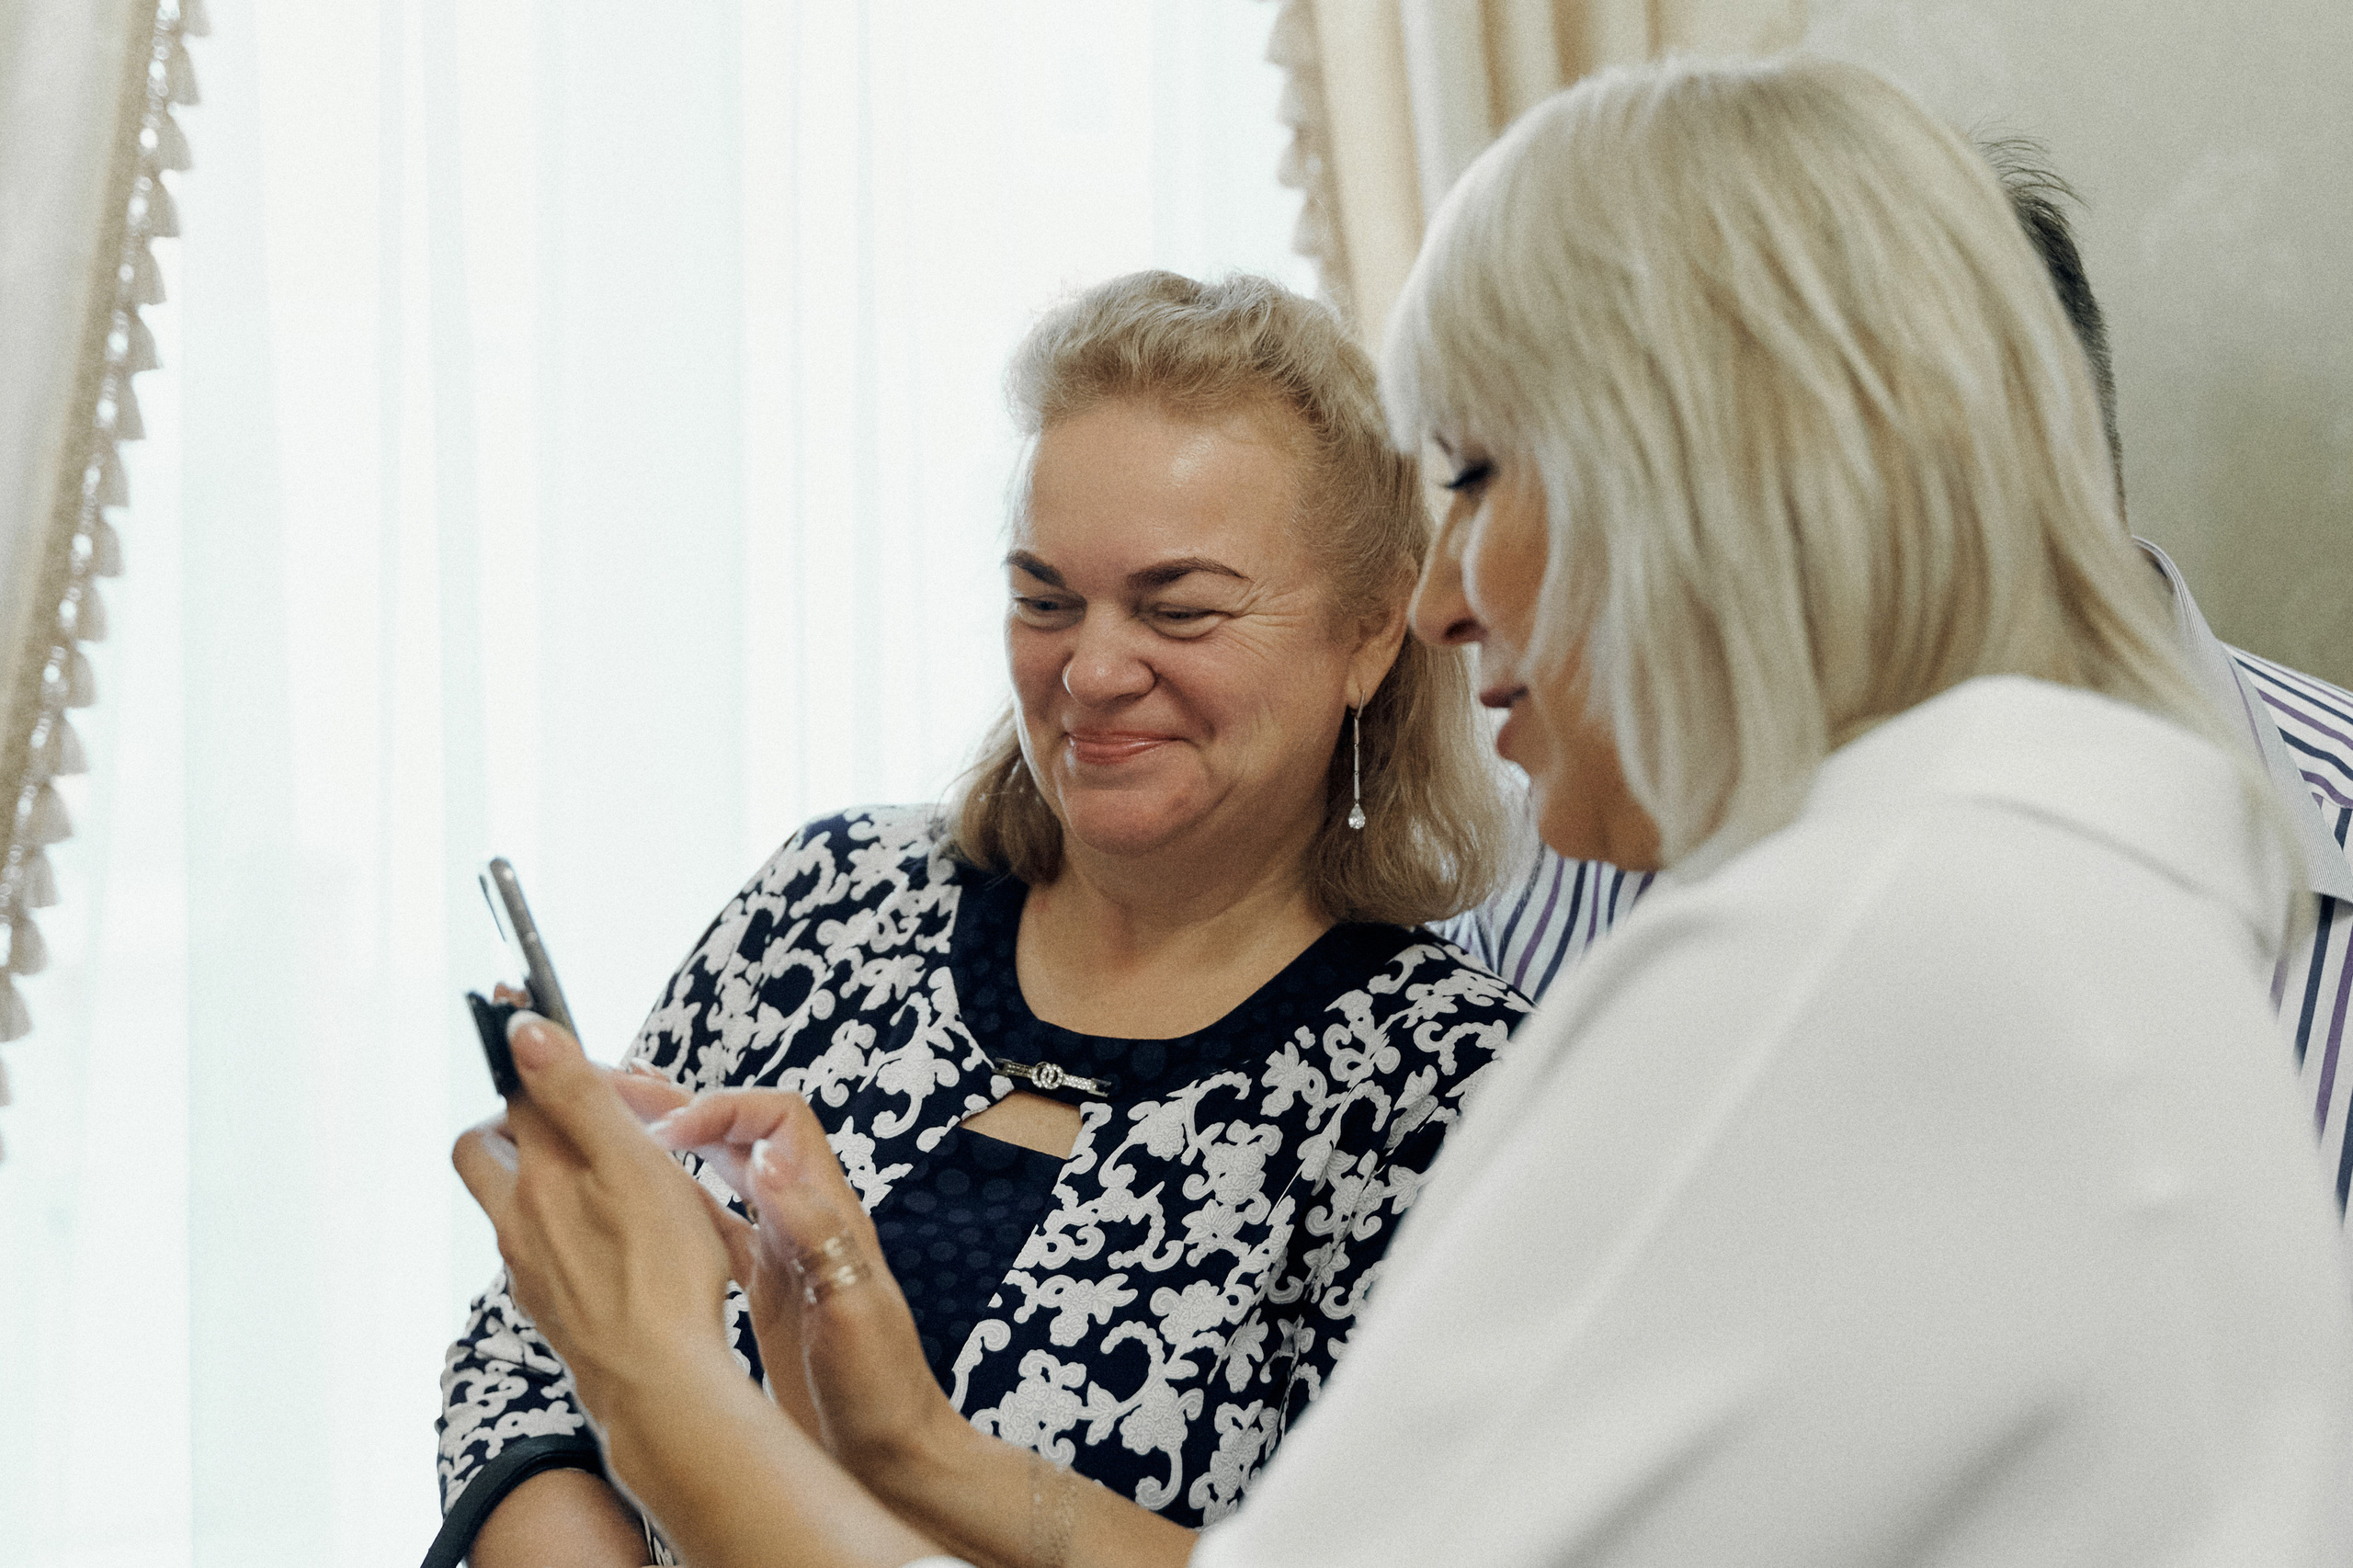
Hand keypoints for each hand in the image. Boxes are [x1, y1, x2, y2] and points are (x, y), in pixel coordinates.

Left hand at [452, 1013, 741, 1412]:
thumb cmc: (661, 1270)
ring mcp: (529, 1267)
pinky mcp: (549, 1305)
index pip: (515, 1088)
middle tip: (565, 1114)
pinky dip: (564, 1228)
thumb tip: (521, 1028)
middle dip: (513, 1119)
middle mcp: (519, 1218)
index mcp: (541, 1173)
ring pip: (514, 1201)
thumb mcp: (631, 1163)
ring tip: (607, 1178)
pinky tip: (615, 1241)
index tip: (521, 1009)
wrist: (659, 1383)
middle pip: (483, 1147)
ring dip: (544, 1175)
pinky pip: (539, 1248)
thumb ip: (576, 1095)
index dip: (529, 1048)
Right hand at [646, 1089, 955, 1477]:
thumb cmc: (882, 1387)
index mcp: (830, 1212)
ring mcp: (784, 1251)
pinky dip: (679, 1209)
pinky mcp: (766, 1287)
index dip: (724, 1107)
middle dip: (687, 1108)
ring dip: (677, 1149)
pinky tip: (639, 1209)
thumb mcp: (853, 1311)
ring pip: (724, 1177)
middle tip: (619, 1095)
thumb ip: (817, 1236)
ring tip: (618, 1130)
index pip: (780, 1120)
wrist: (890, 1451)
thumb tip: (772, 1162)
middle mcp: (806, 1219)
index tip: (670, 1130)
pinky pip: (717, 1229)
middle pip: (744, 1135)